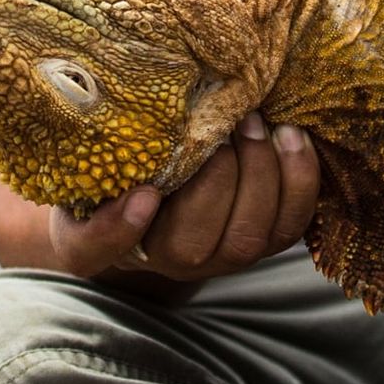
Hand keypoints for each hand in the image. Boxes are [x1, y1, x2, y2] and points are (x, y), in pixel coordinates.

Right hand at [47, 114, 320, 281]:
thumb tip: (113, 133)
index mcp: (101, 239)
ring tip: (259, 124)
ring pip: (247, 240)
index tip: (140, 194)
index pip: (94, 248)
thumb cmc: (116, 162)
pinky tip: (292, 137)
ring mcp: (218, 258)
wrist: (164, 180)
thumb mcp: (83, 155)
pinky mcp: (262, 243)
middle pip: (192, 245)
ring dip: (262, 177)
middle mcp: (163, 261)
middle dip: (217, 180)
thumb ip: (83, 150)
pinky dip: (300, 183)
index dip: (116, 229)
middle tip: (224, 122)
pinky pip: (289, 227)